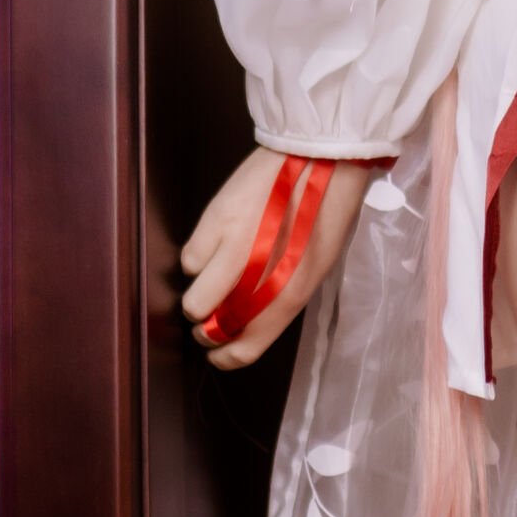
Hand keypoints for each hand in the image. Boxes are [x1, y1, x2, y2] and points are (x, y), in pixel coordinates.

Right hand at [179, 151, 375, 370]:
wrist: (321, 158)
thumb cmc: (326, 214)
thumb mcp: (316, 268)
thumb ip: (281, 299)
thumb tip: (249, 320)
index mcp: (292, 294)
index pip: (245, 348)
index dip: (225, 357)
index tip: (218, 353)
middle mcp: (258, 277)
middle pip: (208, 326)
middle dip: (207, 324)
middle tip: (214, 309)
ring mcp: (233, 248)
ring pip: (193, 293)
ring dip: (203, 287)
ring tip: (221, 266)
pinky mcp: (214, 220)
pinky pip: (189, 257)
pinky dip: (199, 257)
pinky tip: (217, 243)